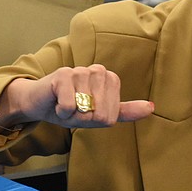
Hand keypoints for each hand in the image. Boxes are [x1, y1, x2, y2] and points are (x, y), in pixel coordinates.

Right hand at [0, 64, 153, 128]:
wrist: (40, 104)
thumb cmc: (71, 108)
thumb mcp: (100, 113)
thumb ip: (125, 111)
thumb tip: (151, 107)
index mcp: (110, 79)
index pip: (110, 115)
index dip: (94, 120)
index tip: (86, 112)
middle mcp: (97, 71)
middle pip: (99, 113)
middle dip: (83, 118)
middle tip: (74, 109)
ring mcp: (80, 71)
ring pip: (84, 109)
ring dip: (71, 115)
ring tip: (65, 104)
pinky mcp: (63, 74)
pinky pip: (70, 105)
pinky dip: (61, 111)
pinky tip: (57, 102)